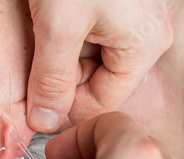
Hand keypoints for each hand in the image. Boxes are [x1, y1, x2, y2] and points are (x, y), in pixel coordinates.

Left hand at [26, 0, 173, 131]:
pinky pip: (95, 31)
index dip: (65, 109)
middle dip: (63, 78)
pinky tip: (53, 19)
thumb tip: (44, 121)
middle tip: (34, 64)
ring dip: (64, 54)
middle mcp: (149, 35)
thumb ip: (51, 78)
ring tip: (43, 33)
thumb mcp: (59, 25)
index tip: (34, 105)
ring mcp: (138, 16)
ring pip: (94, 56)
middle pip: (99, 80)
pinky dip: (71, 32)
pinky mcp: (123, 1)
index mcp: (144, 47)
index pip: (102, 102)